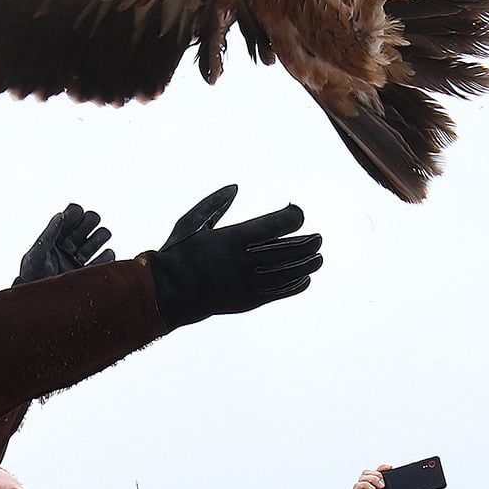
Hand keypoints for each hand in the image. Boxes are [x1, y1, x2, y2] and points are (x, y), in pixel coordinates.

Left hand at [15, 203, 113, 284]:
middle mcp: (69, 245)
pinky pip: (105, 260)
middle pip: (88, 223)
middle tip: (86, 228)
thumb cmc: (33, 280)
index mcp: (56, 237)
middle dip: (90, 222)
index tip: (76, 215)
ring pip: (98, 239)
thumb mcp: (37, 255)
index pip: (71, 215)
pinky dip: (107, 256)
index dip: (75, 213)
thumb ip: (48, 235)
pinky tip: (102, 257)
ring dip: (99, 237)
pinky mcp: (89, 272)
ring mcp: (80, 258)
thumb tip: (61, 216)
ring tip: (92, 244)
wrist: (41, 305)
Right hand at [145, 184, 321, 328]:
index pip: (276, 225)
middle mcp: (243, 261)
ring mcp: (248, 283)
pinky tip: (305, 278)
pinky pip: (279, 292)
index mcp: (232, 239)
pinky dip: (295, 284)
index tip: (297, 213)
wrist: (170, 292)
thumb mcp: (192, 223)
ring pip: (289, 272)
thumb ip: (215, 204)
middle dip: (308, 243)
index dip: (293, 217)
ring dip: (308, 264)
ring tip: (318, 258)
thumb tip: (235, 187)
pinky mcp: (248, 301)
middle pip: (288, 250)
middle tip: (318, 238)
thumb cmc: (180, 253)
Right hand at [349, 465, 406, 488]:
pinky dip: (365, 484)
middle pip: (370, 473)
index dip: (383, 469)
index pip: (378, 475)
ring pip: (363, 477)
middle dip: (377, 473)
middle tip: (384, 482)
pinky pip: (358, 486)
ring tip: (380, 485)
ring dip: (372, 478)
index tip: (390, 467)